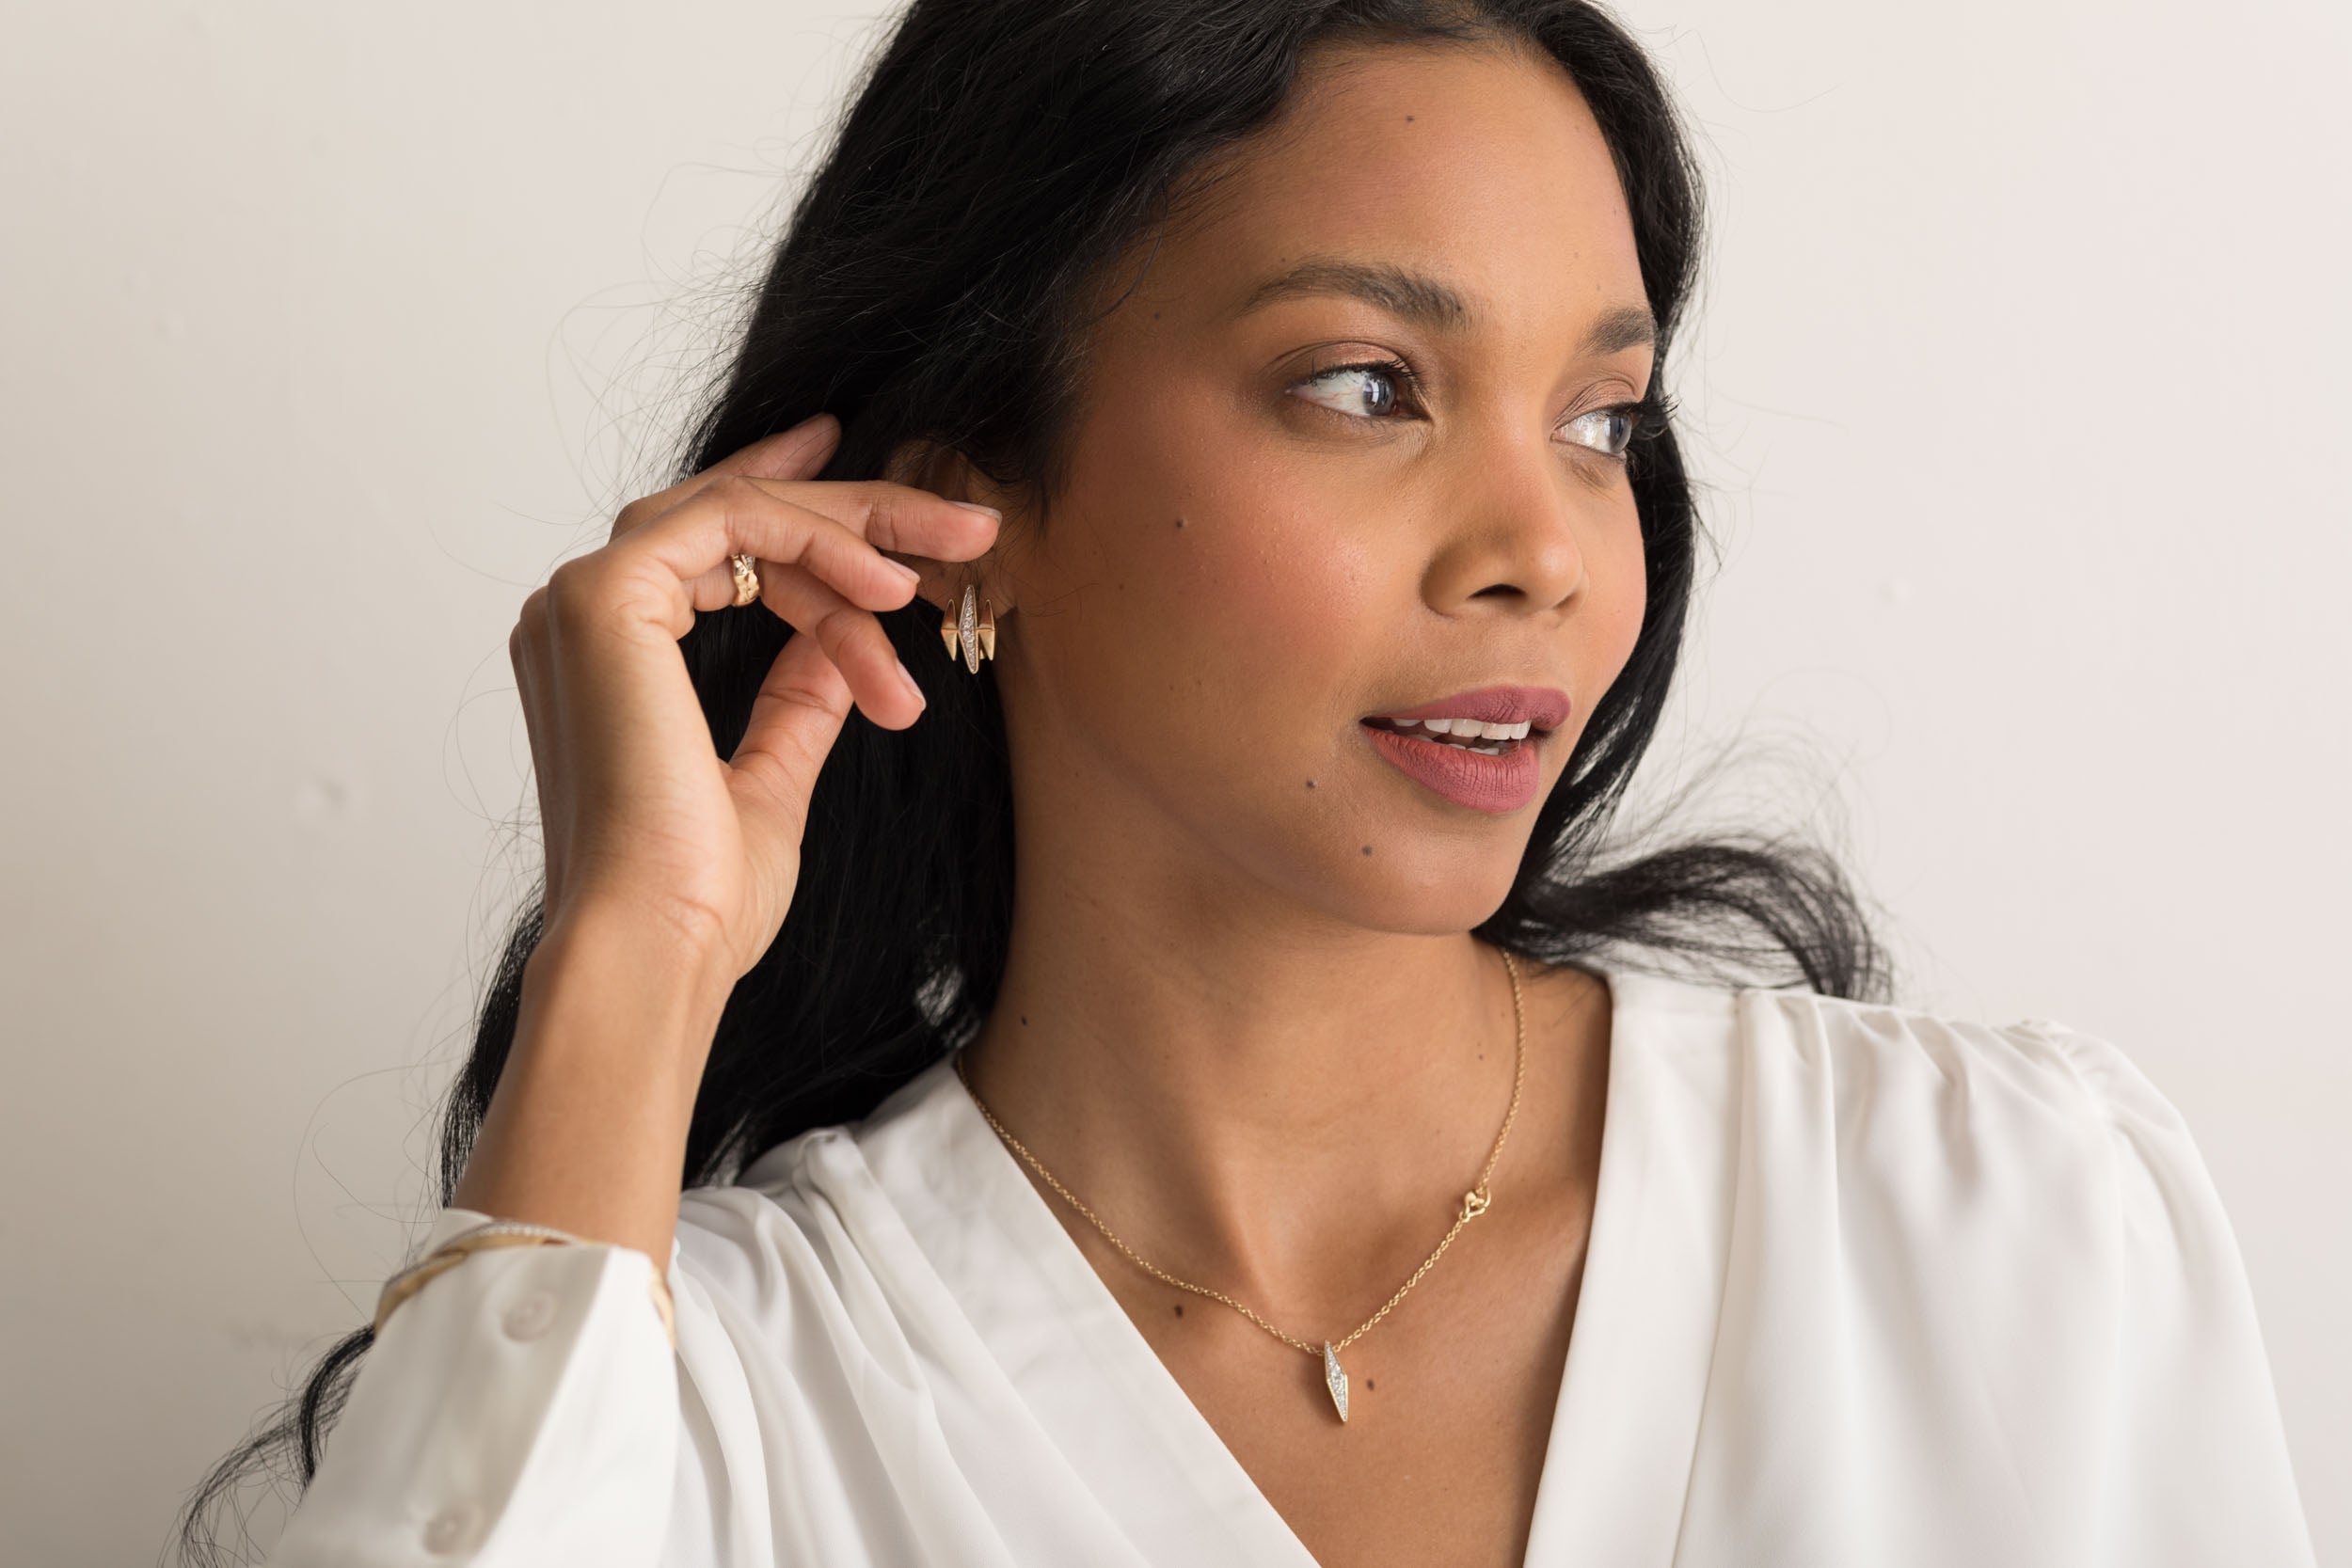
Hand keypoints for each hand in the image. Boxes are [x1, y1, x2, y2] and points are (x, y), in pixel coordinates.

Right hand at [506, 412, 1001, 986]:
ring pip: (739, 512)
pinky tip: (888, 590)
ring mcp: (582, 600)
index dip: (811, 520)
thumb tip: (843, 648)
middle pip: (734, 518)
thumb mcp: (771, 780)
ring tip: (943, 570)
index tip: (901, 528)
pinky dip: (819, 543)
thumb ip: (797, 703)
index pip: (715, 548)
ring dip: (855, 532)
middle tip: (965, 528)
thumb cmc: (701, 899)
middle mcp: (578, 617)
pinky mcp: (604, 595)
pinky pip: (731, 522)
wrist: (657, 947)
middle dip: (860, 514)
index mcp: (605, 657)